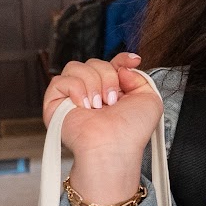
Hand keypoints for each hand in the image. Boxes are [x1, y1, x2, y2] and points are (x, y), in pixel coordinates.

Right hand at [42, 56, 162, 205]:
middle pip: (94, 62)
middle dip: (108, 77)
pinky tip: (83, 106)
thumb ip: (140, 77)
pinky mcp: (54, 103)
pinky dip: (75, 89)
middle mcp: (92, 91)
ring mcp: (72, 97)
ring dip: (93, 84)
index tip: (133, 61)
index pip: (112, 63)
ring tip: (98, 106)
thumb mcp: (150, 100)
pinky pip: (60, 79)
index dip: (122, 58)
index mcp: (112, 91)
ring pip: (76, 67)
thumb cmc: (131, 132)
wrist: (114, 147)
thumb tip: (123, 66)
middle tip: (112, 101)